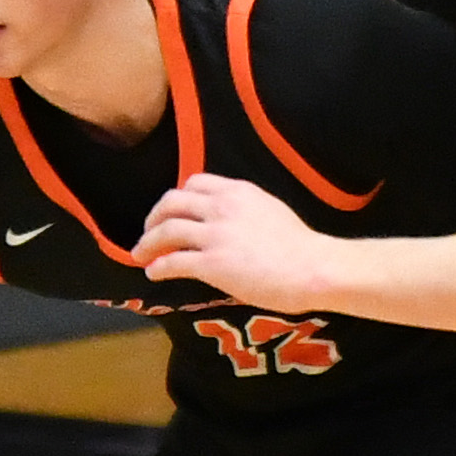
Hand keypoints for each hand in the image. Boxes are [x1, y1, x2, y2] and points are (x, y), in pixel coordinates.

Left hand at [138, 175, 329, 308]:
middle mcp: (222, 207)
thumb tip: (229, 224)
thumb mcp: (270, 211)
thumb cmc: (301, 247)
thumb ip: (244, 210)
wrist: (314, 269)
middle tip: (148, 231)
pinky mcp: (212, 264)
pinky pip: (174, 261)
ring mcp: (215, 235)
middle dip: (154, 217)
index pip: (194, 183)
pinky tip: (154, 273)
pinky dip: (158, 266)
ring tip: (141, 255)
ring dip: (148, 243)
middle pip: (172, 202)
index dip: (177, 198)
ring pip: (167, 231)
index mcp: (238, 191)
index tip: (172, 212)